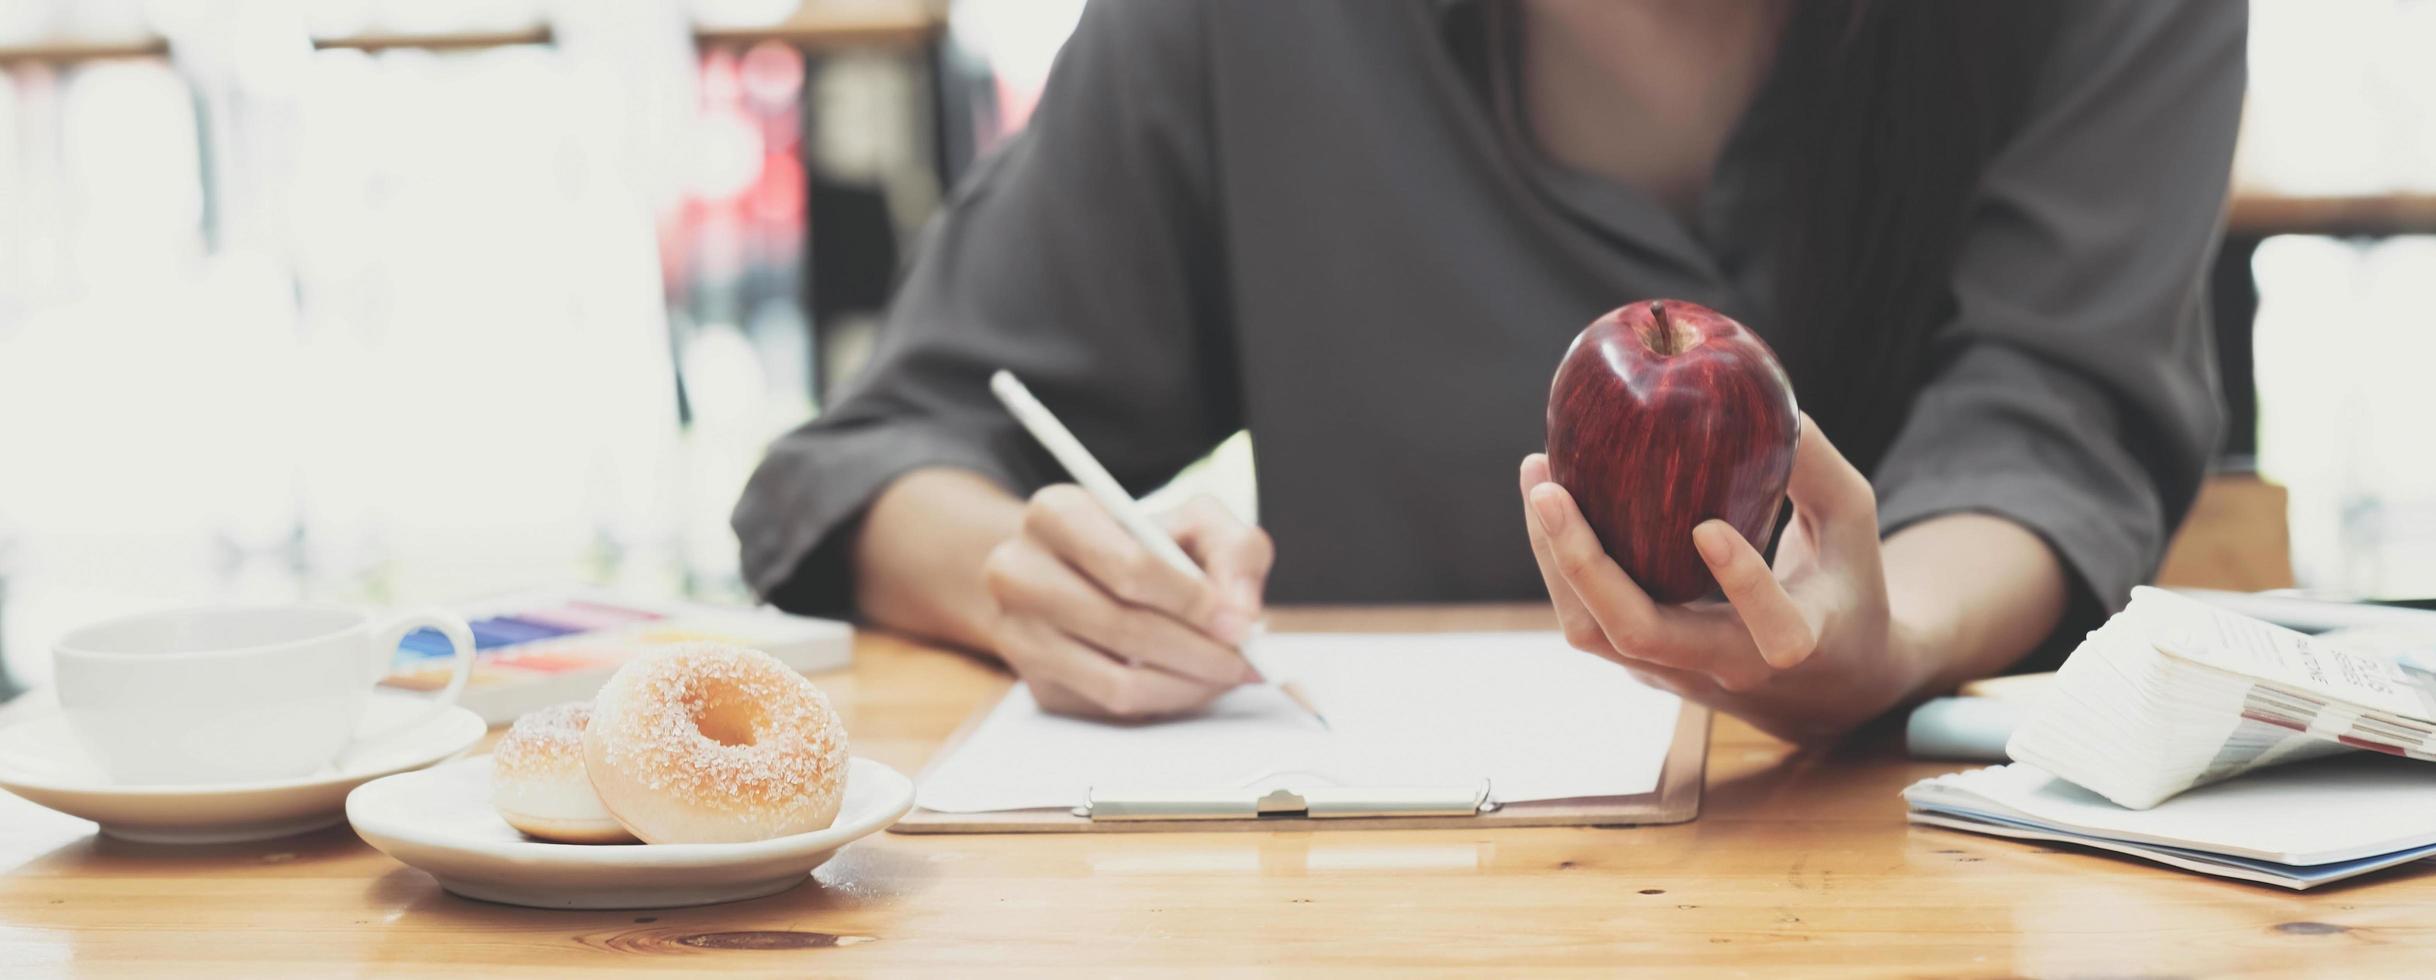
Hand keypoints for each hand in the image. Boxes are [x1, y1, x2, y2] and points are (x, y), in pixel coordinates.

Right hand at [982, 488, 1272, 720]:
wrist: (1082, 574)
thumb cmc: (1147, 544)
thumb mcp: (1197, 522)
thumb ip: (1234, 549)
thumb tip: (1240, 614)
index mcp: (1056, 513)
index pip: (1129, 567)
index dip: (1192, 602)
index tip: (1240, 624)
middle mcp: (1019, 572)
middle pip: (1122, 628)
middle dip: (1199, 652)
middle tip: (1246, 662)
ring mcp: (1018, 634)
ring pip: (1116, 682)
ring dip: (1187, 687)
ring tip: (1227, 676)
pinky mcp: (1035, 684)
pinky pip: (1110, 708)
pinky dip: (1164, 702)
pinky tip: (1193, 684)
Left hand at [1519, 417, 1922, 740]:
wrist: (1821, 686)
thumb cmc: (1846, 588)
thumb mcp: (1854, 527)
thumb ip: (1820, 470)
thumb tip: (1777, 406)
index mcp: (1798, 643)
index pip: (1772, 629)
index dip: (1742, 583)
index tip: (1710, 526)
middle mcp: (1726, 668)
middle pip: (1638, 635)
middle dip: (1585, 564)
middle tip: (1551, 489)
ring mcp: (1674, 672)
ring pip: (1594, 632)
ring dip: (1554, 557)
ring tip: (1538, 475)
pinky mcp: (1641, 664)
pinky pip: (1586, 618)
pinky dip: (1558, 559)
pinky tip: (1549, 496)